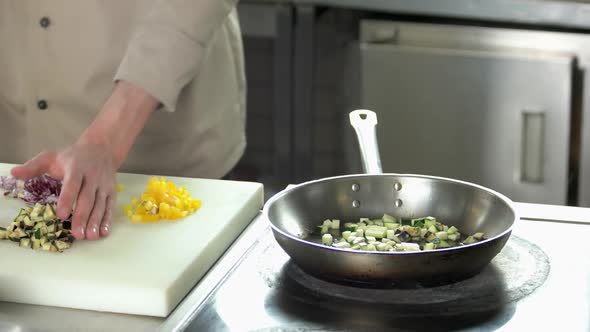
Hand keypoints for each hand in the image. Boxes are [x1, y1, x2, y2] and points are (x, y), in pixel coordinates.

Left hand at [11, 80, 157, 239]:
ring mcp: (103, 185)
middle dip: (83, 217)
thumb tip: (14, 173)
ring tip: (90, 237)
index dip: (67, 199)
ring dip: (96, 221)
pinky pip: (110, 207)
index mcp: (76, 168)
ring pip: (100, 205)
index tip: (61, 215)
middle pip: (88, 199)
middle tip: (77, 235)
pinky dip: (108, 220)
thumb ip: (33, 166)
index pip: (73, 184)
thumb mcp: (52, 157)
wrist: (101, 149)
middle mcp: (92, 177)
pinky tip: (104, 233)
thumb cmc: (72, 156)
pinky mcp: (111, 192)